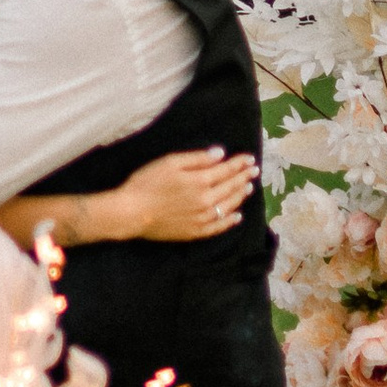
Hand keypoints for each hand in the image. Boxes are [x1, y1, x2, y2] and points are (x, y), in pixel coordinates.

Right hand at [98, 146, 257, 244]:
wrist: (132, 212)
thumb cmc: (147, 183)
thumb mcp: (170, 162)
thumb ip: (197, 159)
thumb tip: (220, 154)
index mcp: (200, 181)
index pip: (226, 170)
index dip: (239, 164)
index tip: (250, 159)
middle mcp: (206, 201)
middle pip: (230, 187)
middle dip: (243, 177)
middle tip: (254, 171)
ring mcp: (202, 218)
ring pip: (228, 206)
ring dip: (240, 195)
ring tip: (248, 187)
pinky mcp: (195, 232)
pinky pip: (219, 226)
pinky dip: (230, 220)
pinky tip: (237, 216)